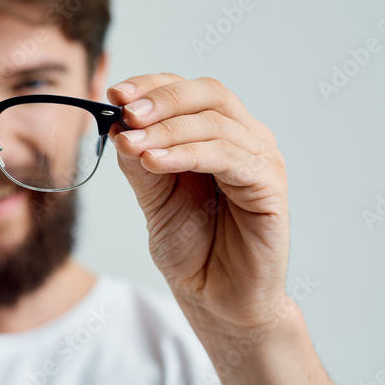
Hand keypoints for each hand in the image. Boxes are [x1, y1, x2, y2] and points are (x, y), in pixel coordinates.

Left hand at [106, 74, 288, 332]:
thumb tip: (118, 122)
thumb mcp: (154, 196)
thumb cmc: (193, 248)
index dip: (152, 85)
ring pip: (216, 123)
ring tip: (132, 145)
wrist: (217, 299)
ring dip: (166, 130)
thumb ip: (140, 160)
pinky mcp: (270, 186)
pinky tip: (154, 162)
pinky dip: (187, 154)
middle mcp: (245, 139)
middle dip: (161, 100)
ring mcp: (261, 160)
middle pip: (208, 94)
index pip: (188, 91)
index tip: (114, 93)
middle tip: (125, 113)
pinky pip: (229, 157)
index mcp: (218, 134)